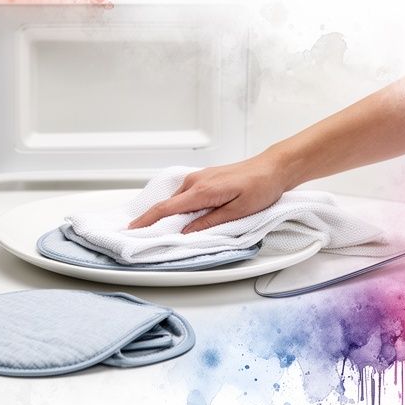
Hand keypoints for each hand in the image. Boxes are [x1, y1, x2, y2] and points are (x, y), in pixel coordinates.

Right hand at [127, 152, 289, 233]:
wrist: (272, 168)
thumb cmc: (260, 188)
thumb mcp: (238, 211)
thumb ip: (209, 222)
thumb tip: (186, 232)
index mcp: (201, 191)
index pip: (166, 208)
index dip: (146, 220)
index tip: (132, 228)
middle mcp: (195, 182)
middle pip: (167, 204)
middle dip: (155, 220)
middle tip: (148, 237)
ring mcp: (198, 178)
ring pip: (176, 200)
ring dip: (169, 214)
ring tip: (166, 230)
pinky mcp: (204, 178)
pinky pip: (184, 194)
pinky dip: (179, 206)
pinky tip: (184, 216)